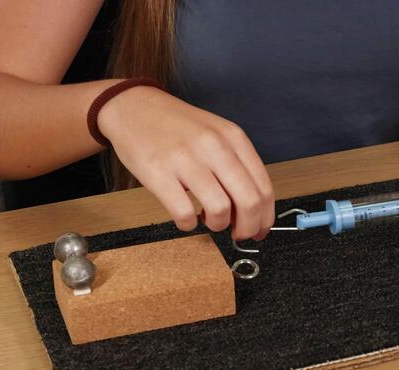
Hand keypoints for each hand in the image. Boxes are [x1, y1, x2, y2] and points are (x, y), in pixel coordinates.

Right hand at [98, 86, 274, 239]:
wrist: (133, 106)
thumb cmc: (177, 126)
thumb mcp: (217, 134)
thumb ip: (237, 166)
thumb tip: (251, 210)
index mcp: (234, 138)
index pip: (264, 188)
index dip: (265, 218)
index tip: (260, 230)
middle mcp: (214, 146)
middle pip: (249, 202)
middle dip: (248, 228)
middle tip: (238, 234)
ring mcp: (186, 158)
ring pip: (220, 210)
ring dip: (218, 225)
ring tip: (208, 219)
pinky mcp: (157, 172)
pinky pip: (184, 213)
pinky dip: (188, 224)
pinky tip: (185, 217)